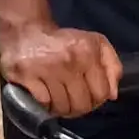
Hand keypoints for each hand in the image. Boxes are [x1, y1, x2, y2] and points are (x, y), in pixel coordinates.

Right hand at [1, 21, 121, 118]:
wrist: (26, 29)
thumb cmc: (64, 41)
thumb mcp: (95, 44)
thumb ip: (112, 67)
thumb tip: (113, 95)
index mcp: (87, 52)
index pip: (101, 93)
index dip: (97, 100)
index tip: (89, 97)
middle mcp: (68, 60)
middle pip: (81, 104)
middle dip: (79, 107)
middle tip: (73, 101)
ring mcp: (45, 68)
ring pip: (62, 107)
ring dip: (61, 108)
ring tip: (58, 98)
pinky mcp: (25, 75)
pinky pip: (43, 103)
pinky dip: (45, 105)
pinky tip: (45, 96)